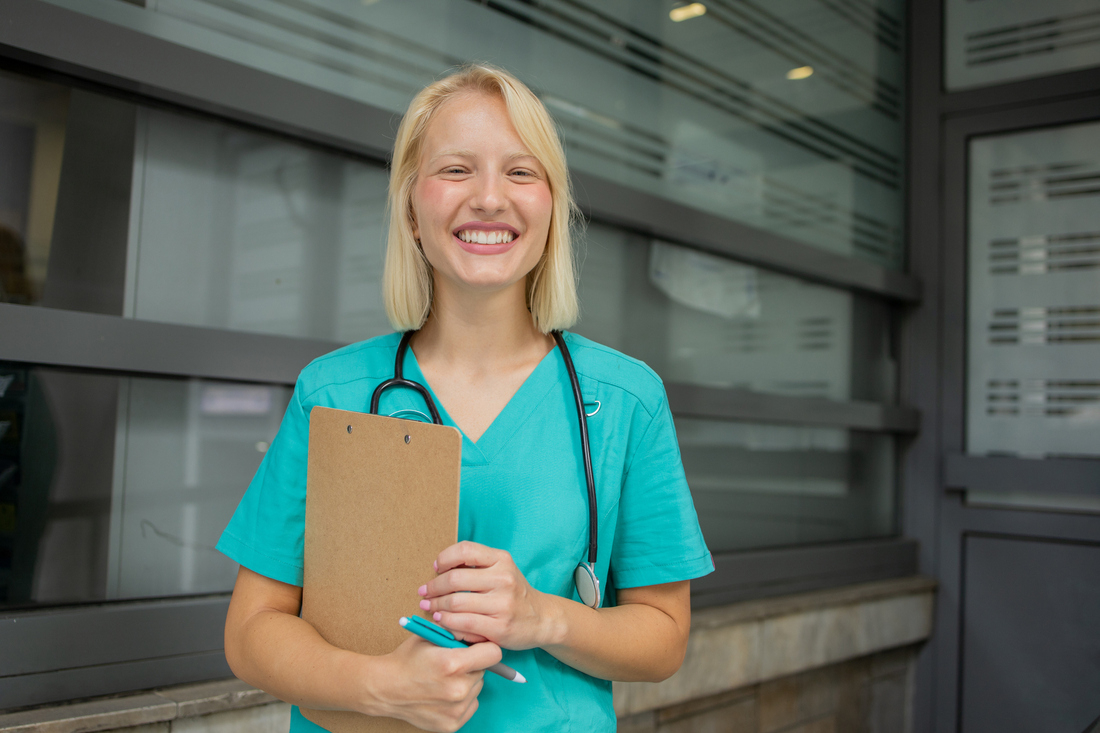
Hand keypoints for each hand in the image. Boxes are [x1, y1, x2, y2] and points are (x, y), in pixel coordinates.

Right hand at [370, 635, 500, 732]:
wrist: (385, 688)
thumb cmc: (407, 660)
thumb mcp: (430, 636)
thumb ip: (458, 632)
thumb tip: (481, 631)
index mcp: (453, 664)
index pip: (493, 653)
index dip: (485, 648)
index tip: (477, 648)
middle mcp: (458, 689)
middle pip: (484, 671)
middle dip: (472, 665)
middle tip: (451, 665)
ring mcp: (456, 710)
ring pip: (477, 688)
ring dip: (467, 682)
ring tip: (444, 680)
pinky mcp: (452, 724)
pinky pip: (471, 705)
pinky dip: (462, 699)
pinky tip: (443, 694)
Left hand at [418, 541, 558, 649]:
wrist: (542, 618)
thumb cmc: (513, 593)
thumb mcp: (502, 569)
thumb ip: (477, 564)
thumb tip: (440, 567)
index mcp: (502, 560)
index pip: (465, 550)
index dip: (445, 558)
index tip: (436, 568)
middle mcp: (504, 579)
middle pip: (455, 579)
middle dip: (433, 587)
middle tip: (424, 592)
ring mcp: (502, 604)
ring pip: (456, 603)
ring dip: (436, 606)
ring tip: (429, 607)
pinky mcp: (499, 627)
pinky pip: (463, 623)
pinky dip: (446, 622)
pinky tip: (440, 620)